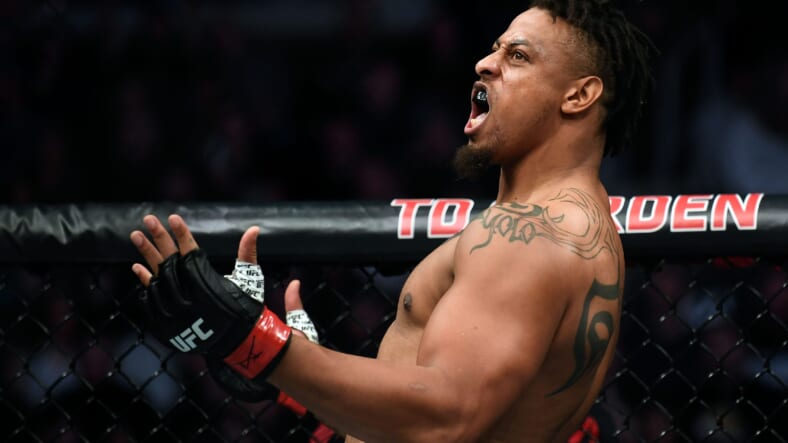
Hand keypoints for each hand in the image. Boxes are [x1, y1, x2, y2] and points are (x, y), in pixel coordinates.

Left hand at [130, 214, 291, 379]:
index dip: (182, 234)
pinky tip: (137, 266)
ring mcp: (175, 310)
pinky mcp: (167, 322)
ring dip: (146, 255)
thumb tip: (253, 228)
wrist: (238, 343)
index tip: (173, 218)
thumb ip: (247, 253)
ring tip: (135, 235)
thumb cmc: (245, 308)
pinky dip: (144, 281)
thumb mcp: (249, 279)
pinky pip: (150, 298)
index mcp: (209, 284)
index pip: (191, 252)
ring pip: (156, 277)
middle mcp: (190, 297)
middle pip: (169, 261)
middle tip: (148, 219)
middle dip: (159, 238)